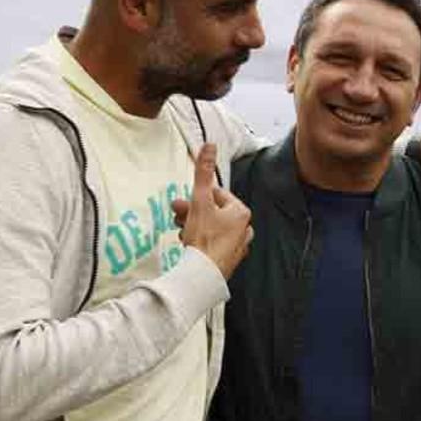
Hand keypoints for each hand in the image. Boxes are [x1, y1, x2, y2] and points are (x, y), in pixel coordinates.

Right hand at [170, 144, 253, 277]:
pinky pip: (212, 244)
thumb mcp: (200, 201)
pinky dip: (199, 242)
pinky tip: (188, 245)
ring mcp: (237, 246)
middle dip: (192, 212)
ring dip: (193, 227)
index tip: (183, 203)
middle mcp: (244, 229)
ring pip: (211, 229)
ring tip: (181, 232)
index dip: (197, 198)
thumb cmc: (203, 237)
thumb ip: (203, 172)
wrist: (202, 274)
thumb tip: (210, 145)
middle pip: (213, 213)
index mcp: (241, 212)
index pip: (216, 195)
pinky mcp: (228, 260)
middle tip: (176, 216)